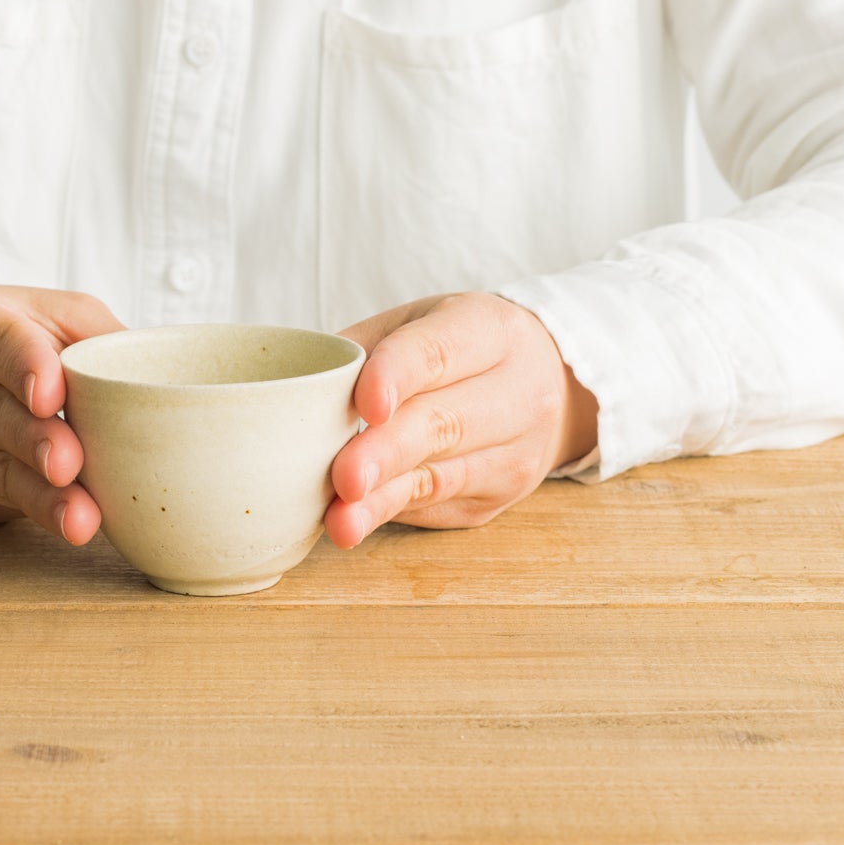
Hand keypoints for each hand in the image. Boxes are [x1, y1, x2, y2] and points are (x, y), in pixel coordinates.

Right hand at [0, 280, 124, 543]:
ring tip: (80, 513)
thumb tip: (150, 382)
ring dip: (39, 492)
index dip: (20, 365)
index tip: (52, 395)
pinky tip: (67, 522)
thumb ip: (92, 337)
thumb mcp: (49, 316)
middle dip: (31, 438)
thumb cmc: (9, 334)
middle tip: (70, 461)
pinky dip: (36, 509)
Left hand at [325, 292, 597, 547]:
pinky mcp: (502, 496)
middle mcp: (518, 390)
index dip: (398, 377)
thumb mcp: (420, 323)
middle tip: (343, 478)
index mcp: (488, 329)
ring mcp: (516, 450)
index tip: (366, 404)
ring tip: (341, 520)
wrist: (548, 383)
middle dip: (386, 454)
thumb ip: (364, 350)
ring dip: (384, 501)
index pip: (438, 352)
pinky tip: (358, 519)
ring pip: (441, 478)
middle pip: (443, 425)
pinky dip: (393, 511)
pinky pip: (439, 505)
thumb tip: (295, 391)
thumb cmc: (460, 349)